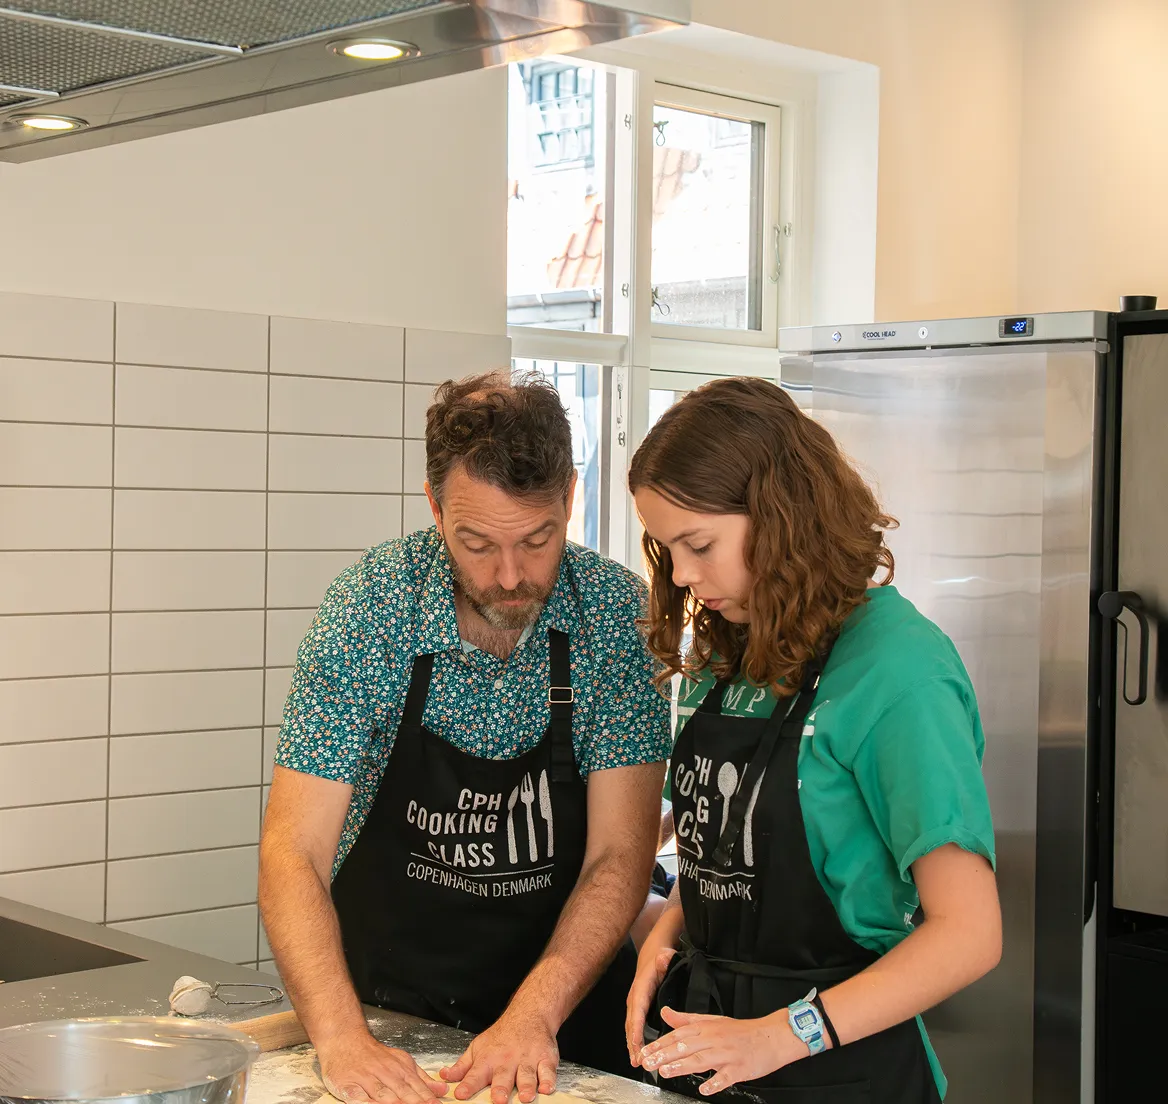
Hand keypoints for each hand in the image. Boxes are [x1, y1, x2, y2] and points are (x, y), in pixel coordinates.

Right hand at [318, 1031, 447, 1103]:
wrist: (346, 1040)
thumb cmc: (374, 1055)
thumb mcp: (401, 1061)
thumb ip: (421, 1078)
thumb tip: (442, 1089)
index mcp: (400, 1068)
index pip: (417, 1087)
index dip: (427, 1099)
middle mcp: (385, 1073)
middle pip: (402, 1092)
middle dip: (414, 1103)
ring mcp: (366, 1079)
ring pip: (382, 1095)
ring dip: (394, 1103)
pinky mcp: (348, 1085)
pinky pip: (358, 1097)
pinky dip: (366, 1102)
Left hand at [440, 1009, 558, 1103]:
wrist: (529, 1014)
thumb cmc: (501, 1036)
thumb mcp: (478, 1048)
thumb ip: (462, 1066)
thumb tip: (443, 1078)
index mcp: (489, 1060)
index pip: (475, 1074)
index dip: (468, 1086)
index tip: (461, 1094)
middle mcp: (508, 1060)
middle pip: (503, 1077)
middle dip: (501, 1089)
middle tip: (499, 1100)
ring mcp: (527, 1059)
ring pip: (527, 1075)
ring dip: (526, 1086)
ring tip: (524, 1097)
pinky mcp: (545, 1059)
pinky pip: (548, 1071)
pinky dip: (548, 1080)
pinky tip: (547, 1088)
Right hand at [625, 942, 676, 1065]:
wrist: (652, 955)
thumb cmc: (660, 957)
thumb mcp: (664, 955)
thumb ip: (664, 958)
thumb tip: (663, 957)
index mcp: (641, 988)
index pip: (638, 1010)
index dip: (636, 1027)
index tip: (636, 1042)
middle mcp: (635, 998)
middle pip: (631, 1023)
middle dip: (633, 1042)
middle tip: (637, 1060)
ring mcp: (635, 1004)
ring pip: (631, 1027)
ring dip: (632, 1045)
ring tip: (636, 1062)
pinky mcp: (638, 1009)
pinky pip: (634, 1027)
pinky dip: (634, 1040)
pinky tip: (638, 1053)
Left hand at [639, 1006, 809, 1094]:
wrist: (770, 1036)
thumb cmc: (740, 1031)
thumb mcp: (712, 1020)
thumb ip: (686, 1019)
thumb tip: (665, 1012)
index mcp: (706, 1028)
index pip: (677, 1035)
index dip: (660, 1043)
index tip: (644, 1052)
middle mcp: (714, 1039)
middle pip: (686, 1046)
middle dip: (664, 1055)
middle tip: (648, 1063)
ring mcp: (727, 1054)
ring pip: (702, 1060)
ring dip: (682, 1066)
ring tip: (666, 1072)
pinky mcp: (740, 1068)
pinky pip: (726, 1076)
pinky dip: (715, 1082)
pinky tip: (704, 1089)